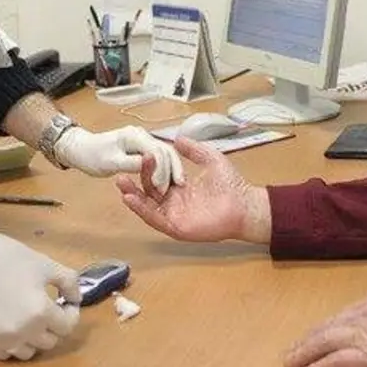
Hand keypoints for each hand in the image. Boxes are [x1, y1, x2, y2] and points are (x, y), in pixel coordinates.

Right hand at [0, 221, 80, 360]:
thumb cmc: (9, 258)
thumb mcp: (47, 264)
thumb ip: (69, 282)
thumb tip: (75, 299)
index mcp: (41, 312)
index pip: (68, 326)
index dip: (71, 313)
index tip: (66, 302)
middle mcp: (24, 331)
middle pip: (51, 341)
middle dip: (55, 326)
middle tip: (50, 309)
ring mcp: (3, 338)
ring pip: (30, 352)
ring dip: (35, 339)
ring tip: (33, 320)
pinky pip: (7, 354)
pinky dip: (15, 344)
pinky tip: (15, 326)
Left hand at [55, 125, 185, 193]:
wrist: (81, 150)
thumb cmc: (92, 155)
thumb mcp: (109, 162)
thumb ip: (130, 163)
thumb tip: (149, 164)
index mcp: (134, 136)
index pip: (156, 150)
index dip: (162, 169)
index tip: (160, 188)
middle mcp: (142, 135)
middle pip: (165, 150)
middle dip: (171, 169)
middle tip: (173, 188)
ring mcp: (144, 141)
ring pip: (165, 154)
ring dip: (172, 169)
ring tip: (177, 185)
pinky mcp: (143, 149)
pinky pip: (159, 158)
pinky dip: (166, 168)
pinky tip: (169, 180)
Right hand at [116, 137, 268, 242]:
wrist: (244, 204)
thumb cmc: (231, 184)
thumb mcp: (210, 159)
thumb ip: (194, 150)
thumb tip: (177, 138)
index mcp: (181, 189)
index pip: (158, 178)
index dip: (150, 168)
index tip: (144, 154)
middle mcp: (175, 203)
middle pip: (149, 192)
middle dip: (135, 181)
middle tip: (123, 169)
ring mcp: (174, 216)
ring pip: (148, 206)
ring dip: (134, 195)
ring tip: (121, 183)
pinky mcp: (176, 227)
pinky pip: (155, 219)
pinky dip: (141, 210)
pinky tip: (131, 199)